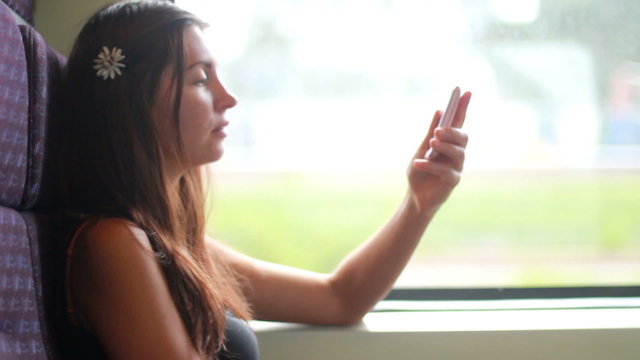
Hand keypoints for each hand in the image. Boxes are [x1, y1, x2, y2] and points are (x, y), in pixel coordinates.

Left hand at [407, 91, 470, 214]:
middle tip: (438, 131)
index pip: (459, 122)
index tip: (465, 92)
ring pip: (458, 152)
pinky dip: (431, 165)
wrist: (415, 197)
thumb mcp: (421, 150)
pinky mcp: (453, 181)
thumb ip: (430, 133)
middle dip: (452, 132)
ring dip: (443, 146)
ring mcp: (457, 167)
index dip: (463, 107)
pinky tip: (418, 163)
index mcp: (448, 143)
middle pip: (463, 137)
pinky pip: (446, 170)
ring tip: (431, 144)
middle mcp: (456, 153)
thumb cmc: (419, 172)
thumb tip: (439, 111)